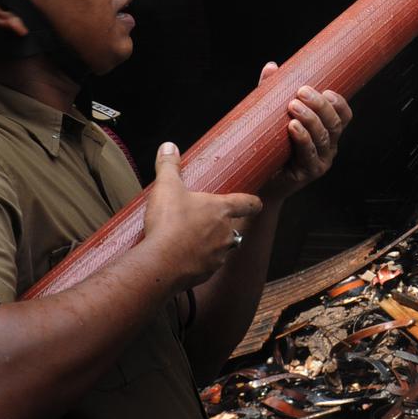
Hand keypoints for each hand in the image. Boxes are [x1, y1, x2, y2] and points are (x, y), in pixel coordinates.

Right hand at [141, 142, 262, 288]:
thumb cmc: (169, 223)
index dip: (253, 202)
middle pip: (232, 227)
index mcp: (221, 210)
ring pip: (221, 248)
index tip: (255, 202)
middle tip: (202, 221)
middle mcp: (226, 233)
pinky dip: (197, 262)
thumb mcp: (167, 187)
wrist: (162, 263)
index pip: (248, 204)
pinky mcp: (206, 272)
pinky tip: (181, 258)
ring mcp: (218, 255)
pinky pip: (206, 266)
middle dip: (220, 225)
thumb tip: (168, 146)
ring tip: (188, 240)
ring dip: (209, 245)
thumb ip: (169, 166)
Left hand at [256, 63, 351, 202]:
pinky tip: (293, 127)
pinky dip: (303, 138)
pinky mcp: (307, 173)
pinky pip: (309, 154)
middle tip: (302, 91)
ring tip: (293, 106)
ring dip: (310, 119)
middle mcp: (328, 146)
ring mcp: (320, 161)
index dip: (339, 102)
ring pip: (323, 137)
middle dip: (320, 105)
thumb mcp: (272, 118)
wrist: (258, 182)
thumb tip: (272, 67)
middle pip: (334, 123)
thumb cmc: (268, 147)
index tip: (326, 90)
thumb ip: (273, 94)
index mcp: (327, 132)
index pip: (343, 115)